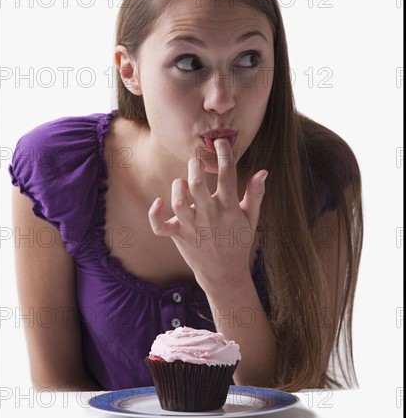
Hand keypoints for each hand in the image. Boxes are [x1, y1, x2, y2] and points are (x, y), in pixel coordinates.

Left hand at [148, 138, 267, 293]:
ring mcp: (192, 227)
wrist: (224, 274)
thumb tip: (263, 171)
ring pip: (179, 202)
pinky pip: (160, 226)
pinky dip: (155, 214)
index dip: (225, 154)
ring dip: (178, 187)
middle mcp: (209, 216)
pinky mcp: (178, 236)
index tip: (221, 142)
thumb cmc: (238, 242)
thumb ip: (255, 195)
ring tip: (183, 182)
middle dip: (195, 167)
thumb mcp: (251, 219)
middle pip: (198, 185)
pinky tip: (158, 202)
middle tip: (196, 161)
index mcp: (229, 209)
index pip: (228, 175)